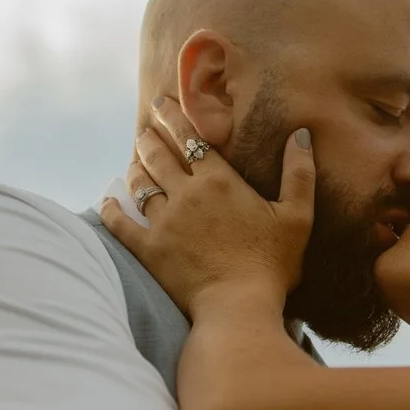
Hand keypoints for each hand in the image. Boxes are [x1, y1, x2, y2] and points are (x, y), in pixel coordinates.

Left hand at [99, 96, 313, 317]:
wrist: (239, 305)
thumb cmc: (272, 263)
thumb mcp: (297, 216)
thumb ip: (299, 173)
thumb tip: (301, 135)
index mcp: (219, 181)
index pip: (191, 139)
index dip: (174, 118)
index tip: (162, 104)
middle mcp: (186, 194)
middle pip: (159, 156)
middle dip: (150, 137)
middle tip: (145, 128)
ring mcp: (163, 221)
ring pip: (140, 184)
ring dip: (135, 167)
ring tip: (134, 159)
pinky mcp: (149, 249)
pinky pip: (121, 223)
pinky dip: (112, 210)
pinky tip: (107, 201)